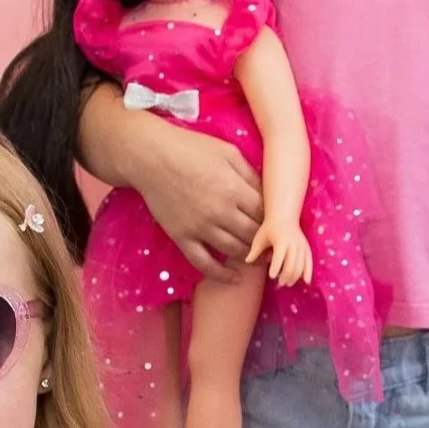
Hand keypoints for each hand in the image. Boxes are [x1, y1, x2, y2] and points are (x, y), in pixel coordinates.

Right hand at [128, 120, 261, 276]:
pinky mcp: (182, 237)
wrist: (149, 156)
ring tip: (259, 261)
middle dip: (266, 244)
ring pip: (234, 251)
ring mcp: (200, 227)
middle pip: (253, 236)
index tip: (279, 229)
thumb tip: (269, 193)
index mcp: (235, 189)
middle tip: (274, 249)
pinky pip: (204, 263)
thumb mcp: (228, 152)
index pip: (265, 215)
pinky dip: (221, 275)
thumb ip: (250, 174)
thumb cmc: (190, 148)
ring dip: (250, 260)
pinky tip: (233, 279)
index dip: (275, 224)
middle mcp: (221, 212)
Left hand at [247, 217, 313, 285]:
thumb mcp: (260, 238)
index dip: (276, 268)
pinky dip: (308, 272)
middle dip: (286, 276)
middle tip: (279, 283)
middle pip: (292, 264)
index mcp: (281, 241)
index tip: (271, 277)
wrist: (284, 216)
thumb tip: (247, 261)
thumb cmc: (269, 228)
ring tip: (287, 283)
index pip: (279, 257)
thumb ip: (255, 251)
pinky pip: (309, 262)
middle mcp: (293, 244)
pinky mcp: (306, 248)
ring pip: (300, 265)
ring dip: (295, 276)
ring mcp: (301, 246)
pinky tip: (306, 282)